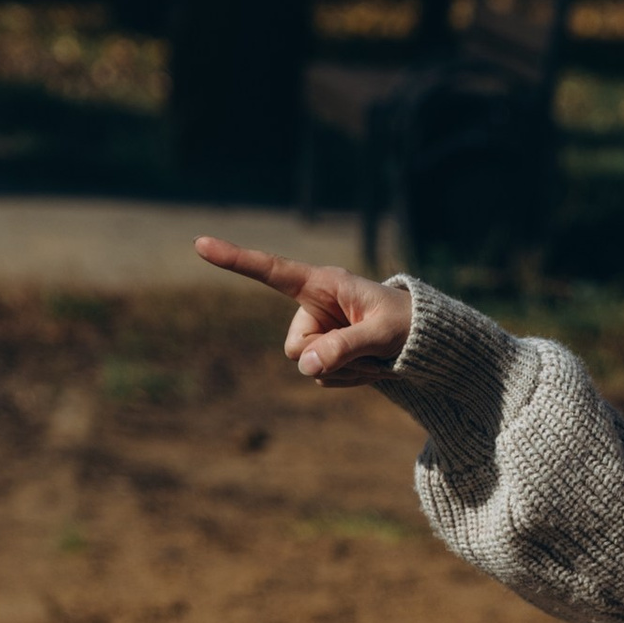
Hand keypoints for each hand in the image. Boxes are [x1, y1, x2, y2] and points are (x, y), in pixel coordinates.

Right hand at [192, 238, 413, 385]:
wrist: (423, 342)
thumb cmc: (408, 325)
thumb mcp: (383, 334)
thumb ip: (345, 347)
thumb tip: (305, 366)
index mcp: (323, 283)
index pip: (272, 271)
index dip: (235, 259)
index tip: (200, 243)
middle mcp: (314, 306)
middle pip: (296, 346)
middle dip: (329, 356)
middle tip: (370, 350)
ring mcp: (317, 331)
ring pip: (308, 366)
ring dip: (345, 370)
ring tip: (375, 356)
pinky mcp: (324, 352)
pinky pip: (321, 376)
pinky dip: (349, 379)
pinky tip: (370, 365)